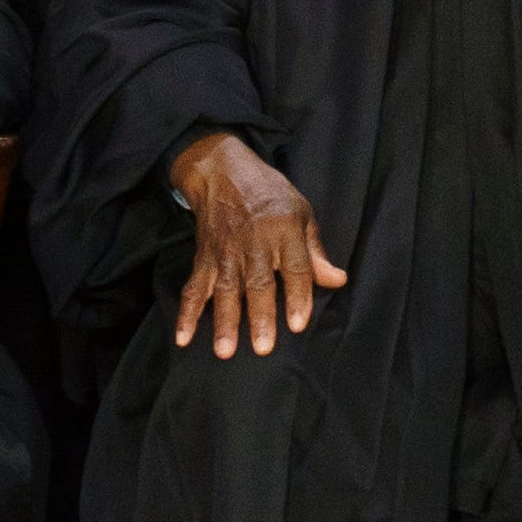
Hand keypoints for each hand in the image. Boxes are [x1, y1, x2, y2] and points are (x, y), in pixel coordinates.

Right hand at [169, 130, 346, 355]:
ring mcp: (225, 252)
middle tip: (263, 347)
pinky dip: (186, 313)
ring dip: (224, 321)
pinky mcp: (203, 257)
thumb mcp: (302, 212)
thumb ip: (316, 251)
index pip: (295, 268)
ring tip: (226, 350)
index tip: (297, 324)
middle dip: (260, 316)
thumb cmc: (269, 194)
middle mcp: (254, 243)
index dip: (297, 296)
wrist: (222, 171)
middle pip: (258, 283)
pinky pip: (193, 288)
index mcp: (284, 231)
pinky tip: (183, 337)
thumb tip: (338, 280)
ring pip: (224, 290)